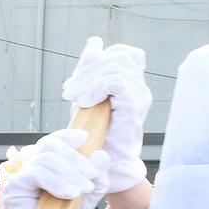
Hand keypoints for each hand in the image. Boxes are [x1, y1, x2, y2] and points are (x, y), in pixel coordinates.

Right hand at [0, 129, 110, 208]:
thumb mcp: (87, 199)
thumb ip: (97, 179)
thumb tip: (102, 155)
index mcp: (46, 166)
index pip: (53, 142)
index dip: (67, 136)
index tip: (85, 138)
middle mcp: (31, 167)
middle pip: (51, 146)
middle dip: (76, 158)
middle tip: (91, 176)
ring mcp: (21, 175)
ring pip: (46, 159)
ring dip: (69, 173)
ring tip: (82, 191)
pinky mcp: (16, 186)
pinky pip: (37, 173)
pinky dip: (57, 182)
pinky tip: (69, 194)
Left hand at [59, 38, 150, 192]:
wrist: (107, 166)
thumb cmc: (96, 136)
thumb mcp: (87, 96)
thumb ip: (91, 70)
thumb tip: (95, 41)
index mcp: (131, 83)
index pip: (121, 52)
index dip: (98, 59)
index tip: (76, 82)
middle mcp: (140, 86)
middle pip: (117, 54)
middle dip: (87, 69)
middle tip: (68, 92)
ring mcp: (140, 95)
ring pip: (116, 64)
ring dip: (88, 80)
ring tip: (74, 99)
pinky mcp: (135, 105)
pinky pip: (115, 81)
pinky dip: (95, 88)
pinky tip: (85, 103)